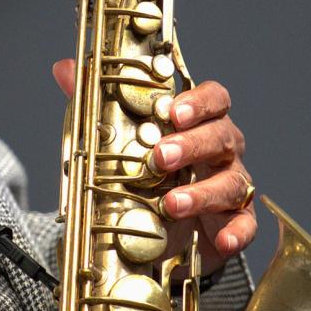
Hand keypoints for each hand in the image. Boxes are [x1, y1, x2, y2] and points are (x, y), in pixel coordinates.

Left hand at [51, 61, 256, 267]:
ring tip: (171, 204)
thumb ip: (98, 106)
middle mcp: (221, 150)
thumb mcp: (121, 142)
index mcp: (199, 123)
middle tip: (160, 157)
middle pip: (222, 136)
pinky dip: (237, 233)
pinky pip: (246, 225)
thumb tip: (64, 69)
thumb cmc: (149, 175)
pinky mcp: (236, 222)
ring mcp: (231, 185)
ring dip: (202, 193)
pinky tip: (224, 242)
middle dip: (192, 145)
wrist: (159, 232)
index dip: (198, 102)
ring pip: (231, 182)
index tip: (173, 111)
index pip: (214, 99)